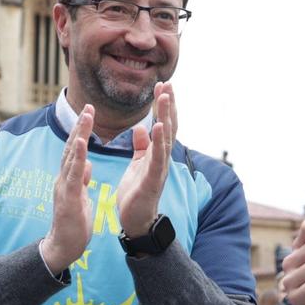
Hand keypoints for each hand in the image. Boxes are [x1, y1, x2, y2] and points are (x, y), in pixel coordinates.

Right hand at [39, 105, 96, 273]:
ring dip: (78, 135)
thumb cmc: (72, 224)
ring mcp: (64, 186)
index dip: (81, 132)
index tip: (89, 114)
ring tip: (86, 117)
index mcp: (69, 178)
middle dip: (80, 126)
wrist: (63, 246)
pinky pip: (74, 174)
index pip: (75, 151)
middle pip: (71, 147)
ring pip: (71, 156)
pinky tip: (82, 143)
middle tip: (88, 106)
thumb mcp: (80, 197)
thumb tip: (87, 165)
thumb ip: (81, 180)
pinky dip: (78, 157)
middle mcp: (63, 178)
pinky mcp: (68, 197)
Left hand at [115, 82, 174, 238]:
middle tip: (167, 83)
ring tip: (165, 97)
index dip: (163, 106)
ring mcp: (159, 168)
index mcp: (156, 154)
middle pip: (168, 127)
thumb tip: (142, 127)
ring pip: (165, 138)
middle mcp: (162, 159)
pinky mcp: (152, 180)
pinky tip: (159, 126)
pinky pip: (157, 158)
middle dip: (168, 105)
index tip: (162, 86)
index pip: (163, 125)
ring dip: (166, 116)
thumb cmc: (137, 193)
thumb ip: (141, 146)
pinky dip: (159, 141)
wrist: (136, 221)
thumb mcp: (138, 164)